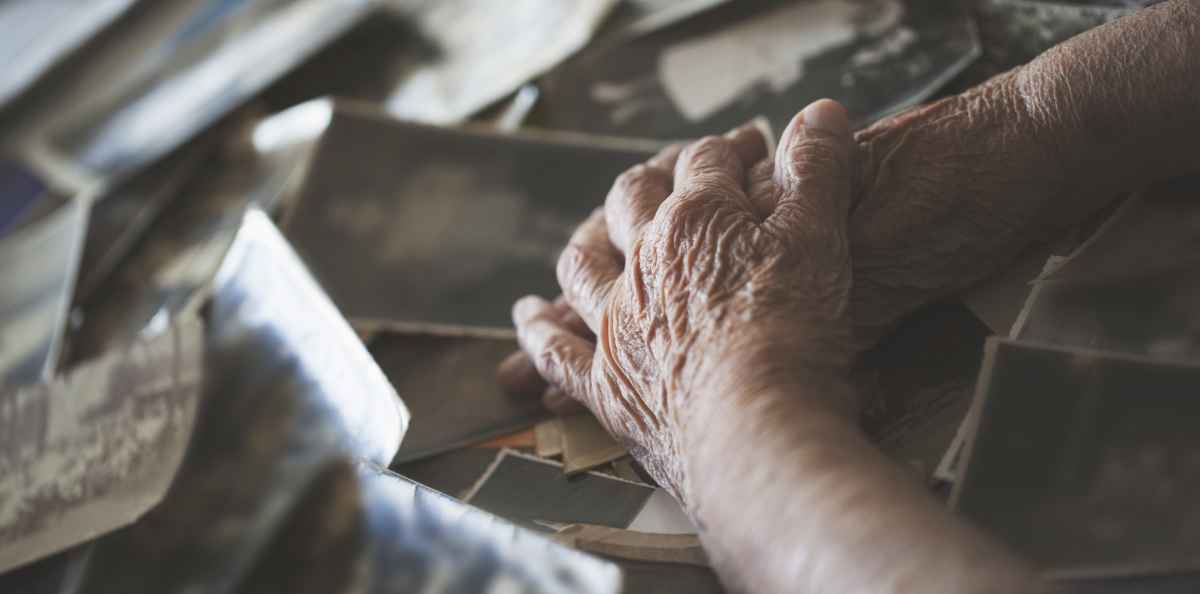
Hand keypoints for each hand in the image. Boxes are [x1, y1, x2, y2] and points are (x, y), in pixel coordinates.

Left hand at [507, 100, 855, 497]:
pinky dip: (538, 332)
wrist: (758, 428)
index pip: (705, 163)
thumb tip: (823, 108)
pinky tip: (528, 318)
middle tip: (670, 176)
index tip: (750, 148)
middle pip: (631, 199)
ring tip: (591, 234)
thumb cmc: (795, 331)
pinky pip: (556, 351)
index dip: (730, 149)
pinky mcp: (604, 383)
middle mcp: (642, 261)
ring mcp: (615, 322)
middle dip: (653, 177)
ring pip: (583, 266)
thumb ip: (817, 169)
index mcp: (694, 219)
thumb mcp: (820, 237)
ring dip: (586, 242)